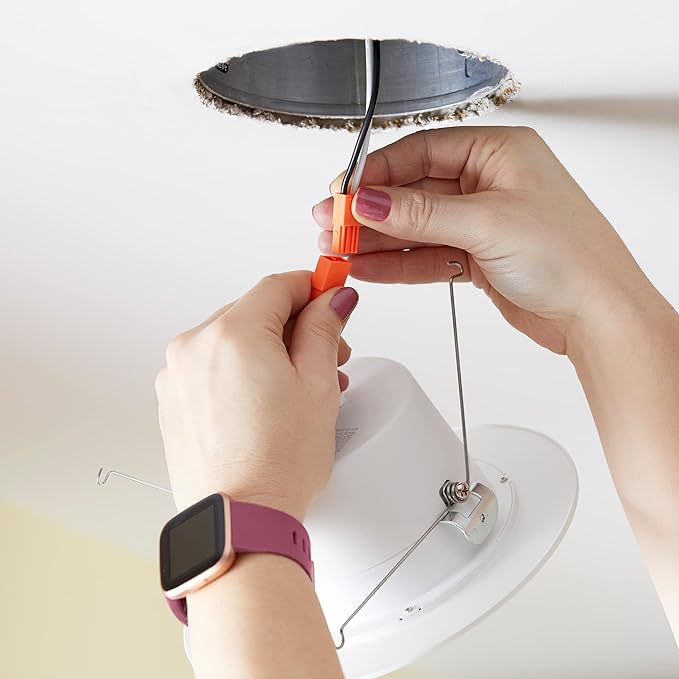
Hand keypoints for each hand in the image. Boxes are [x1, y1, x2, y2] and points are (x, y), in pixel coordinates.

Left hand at [155, 271, 357, 518]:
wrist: (239, 521)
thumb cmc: (278, 464)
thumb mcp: (317, 385)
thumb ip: (323, 329)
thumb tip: (332, 299)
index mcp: (232, 335)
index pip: (277, 287)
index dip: (311, 287)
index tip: (330, 292)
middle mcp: (194, 347)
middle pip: (254, 312)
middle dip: (295, 325)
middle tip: (329, 351)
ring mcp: (177, 375)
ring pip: (234, 340)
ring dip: (270, 350)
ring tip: (301, 385)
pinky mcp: (172, 400)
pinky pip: (213, 367)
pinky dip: (242, 371)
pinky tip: (268, 399)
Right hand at [312, 126, 652, 353]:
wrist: (596, 315)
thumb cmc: (571, 257)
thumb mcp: (486, 223)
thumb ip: (421, 214)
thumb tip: (370, 201)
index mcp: (499, 153)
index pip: (422, 151)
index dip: (378, 172)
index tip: (344, 192)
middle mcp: (489, 183)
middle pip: (413, 191)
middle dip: (371, 211)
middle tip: (332, 224)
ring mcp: (481, 223)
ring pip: (416, 227)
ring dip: (378, 240)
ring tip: (340, 250)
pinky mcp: (476, 258)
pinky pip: (427, 255)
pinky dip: (398, 263)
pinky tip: (369, 267)